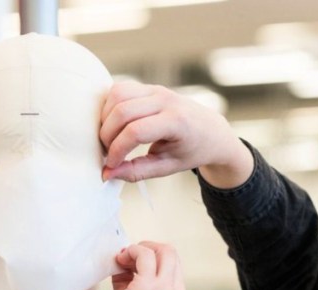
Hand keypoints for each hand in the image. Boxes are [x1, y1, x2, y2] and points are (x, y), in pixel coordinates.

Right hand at [99, 81, 253, 188]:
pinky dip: (110, 106)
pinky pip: (120, 89)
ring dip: (105, 118)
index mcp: (177, 122)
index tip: (112, 164)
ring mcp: (157, 90)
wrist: (212, 131)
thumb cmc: (193, 150)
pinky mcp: (149, 88)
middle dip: (107, 134)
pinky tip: (115, 124)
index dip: (117, 149)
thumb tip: (108, 172)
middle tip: (107, 152)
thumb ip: (137, 171)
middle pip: (122, 111)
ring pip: (117, 94)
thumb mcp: (168, 167)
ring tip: (110, 139)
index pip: (136, 131)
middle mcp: (166, 100)